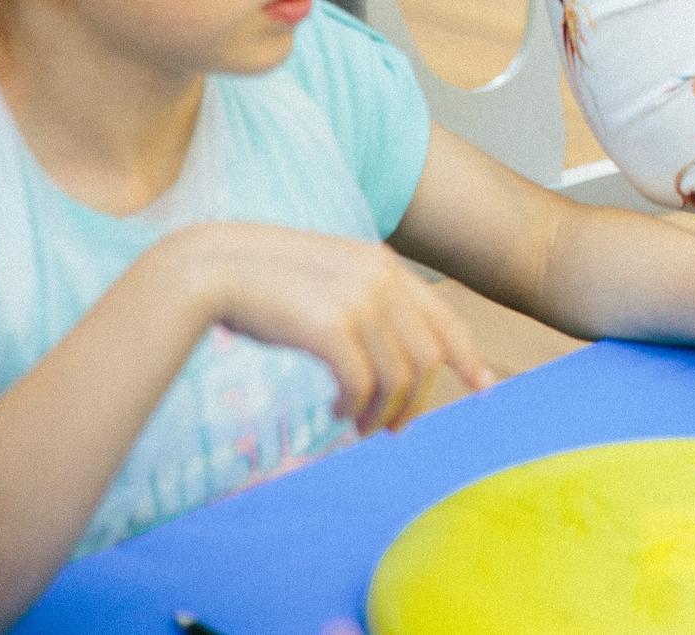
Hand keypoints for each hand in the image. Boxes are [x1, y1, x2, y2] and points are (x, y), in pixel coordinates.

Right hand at [171, 222, 494, 434]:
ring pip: (400, 376)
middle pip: (428, 357)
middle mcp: (381, 278)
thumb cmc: (264, 284)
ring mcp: (359, 300)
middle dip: (417, 400)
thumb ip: (365, 302)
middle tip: (392, 428)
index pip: (444, 318)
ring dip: (383, 411)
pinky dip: (355, 408)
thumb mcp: (327, 281)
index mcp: (385, 266)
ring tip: (360, 427)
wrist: (210, 269)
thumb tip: (393, 352)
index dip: (467, 355)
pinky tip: (337, 414)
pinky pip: (363, 384)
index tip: (483, 385)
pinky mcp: (331, 326)